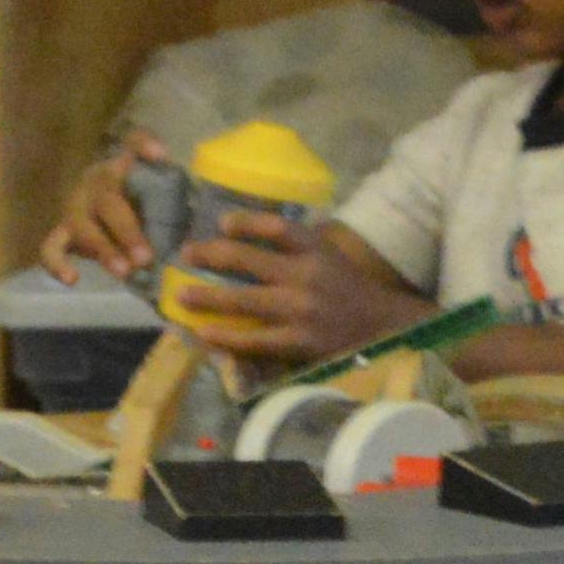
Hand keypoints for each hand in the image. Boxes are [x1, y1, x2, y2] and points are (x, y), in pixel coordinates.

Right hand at [38, 132, 166, 278]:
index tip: (160, 157)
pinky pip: (51, 247)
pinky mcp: (63, 232)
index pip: (132, 142)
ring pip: (81, 226)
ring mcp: (75, 207)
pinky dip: (57, 263)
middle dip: (127, 230)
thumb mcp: (160, 182)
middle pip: (107, 201)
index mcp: (122, 164)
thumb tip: (164, 160)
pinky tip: (72, 279)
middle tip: (146, 256)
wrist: (111, 206)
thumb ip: (166, 175)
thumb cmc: (142, 195)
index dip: (143, 146)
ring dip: (103, 249)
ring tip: (123, 271)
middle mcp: (94, 182)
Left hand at [164, 210, 425, 365]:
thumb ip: (297, 247)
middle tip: (186, 253)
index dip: (245, 221)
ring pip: (242, 300)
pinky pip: (252, 339)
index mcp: (315, 249)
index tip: (222, 223)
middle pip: (247, 259)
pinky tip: (203, 333)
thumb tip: (251, 237)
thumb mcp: (329, 256)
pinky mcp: (297, 342)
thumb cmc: (349, 290)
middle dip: (210, 254)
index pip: (275, 226)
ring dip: (207, 296)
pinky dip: (225, 336)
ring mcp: (299, 310)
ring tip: (181, 296)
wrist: (382, 329)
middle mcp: (306, 275)